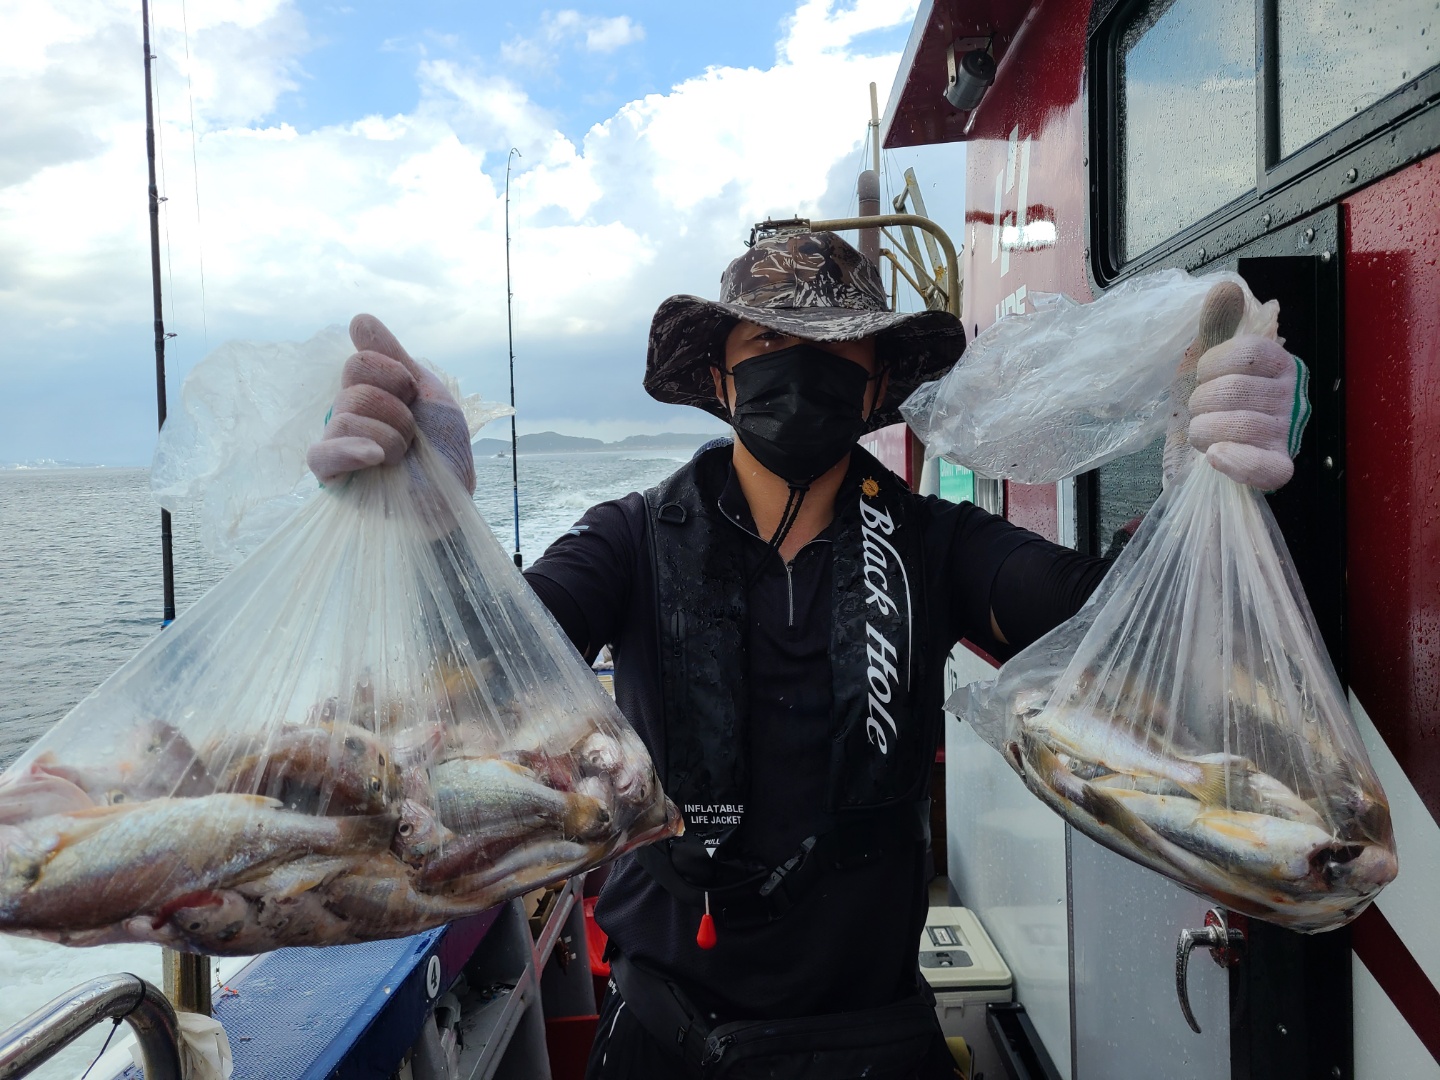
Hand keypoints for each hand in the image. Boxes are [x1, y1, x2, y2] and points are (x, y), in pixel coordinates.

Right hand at [306, 315, 475, 493]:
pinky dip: (351, 450)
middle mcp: (346, 416)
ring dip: (390, 434)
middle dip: (396, 409)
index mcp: (365, 394)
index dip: (395, 375)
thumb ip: (393, 356)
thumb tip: (359, 318)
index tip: (415, 397)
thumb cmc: (443, 448)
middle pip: (352, 386)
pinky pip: (321, 455)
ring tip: (404, 455)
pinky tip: (377, 457)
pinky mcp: (334, 479)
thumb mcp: (426, 391)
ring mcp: (337, 446)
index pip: (359, 361)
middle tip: (413, 434)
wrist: (454, 495)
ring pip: (343, 416)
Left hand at [1188, 336, 1309, 491]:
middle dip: (1201, 401)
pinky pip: (1263, 467)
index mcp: (1277, 364)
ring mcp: (1284, 433)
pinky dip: (1235, 461)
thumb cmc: (1213, 400)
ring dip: (1204, 430)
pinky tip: (1216, 455)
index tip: (1203, 374)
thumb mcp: (1209, 358)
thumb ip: (1217, 323)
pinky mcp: (1276, 466)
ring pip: (1239, 426)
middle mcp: (1287, 396)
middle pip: (1235, 390)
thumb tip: (1226, 289)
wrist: (1204, 447)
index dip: (1213, 364)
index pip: (1248, 353)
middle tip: (1200, 408)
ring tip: (1204, 431)